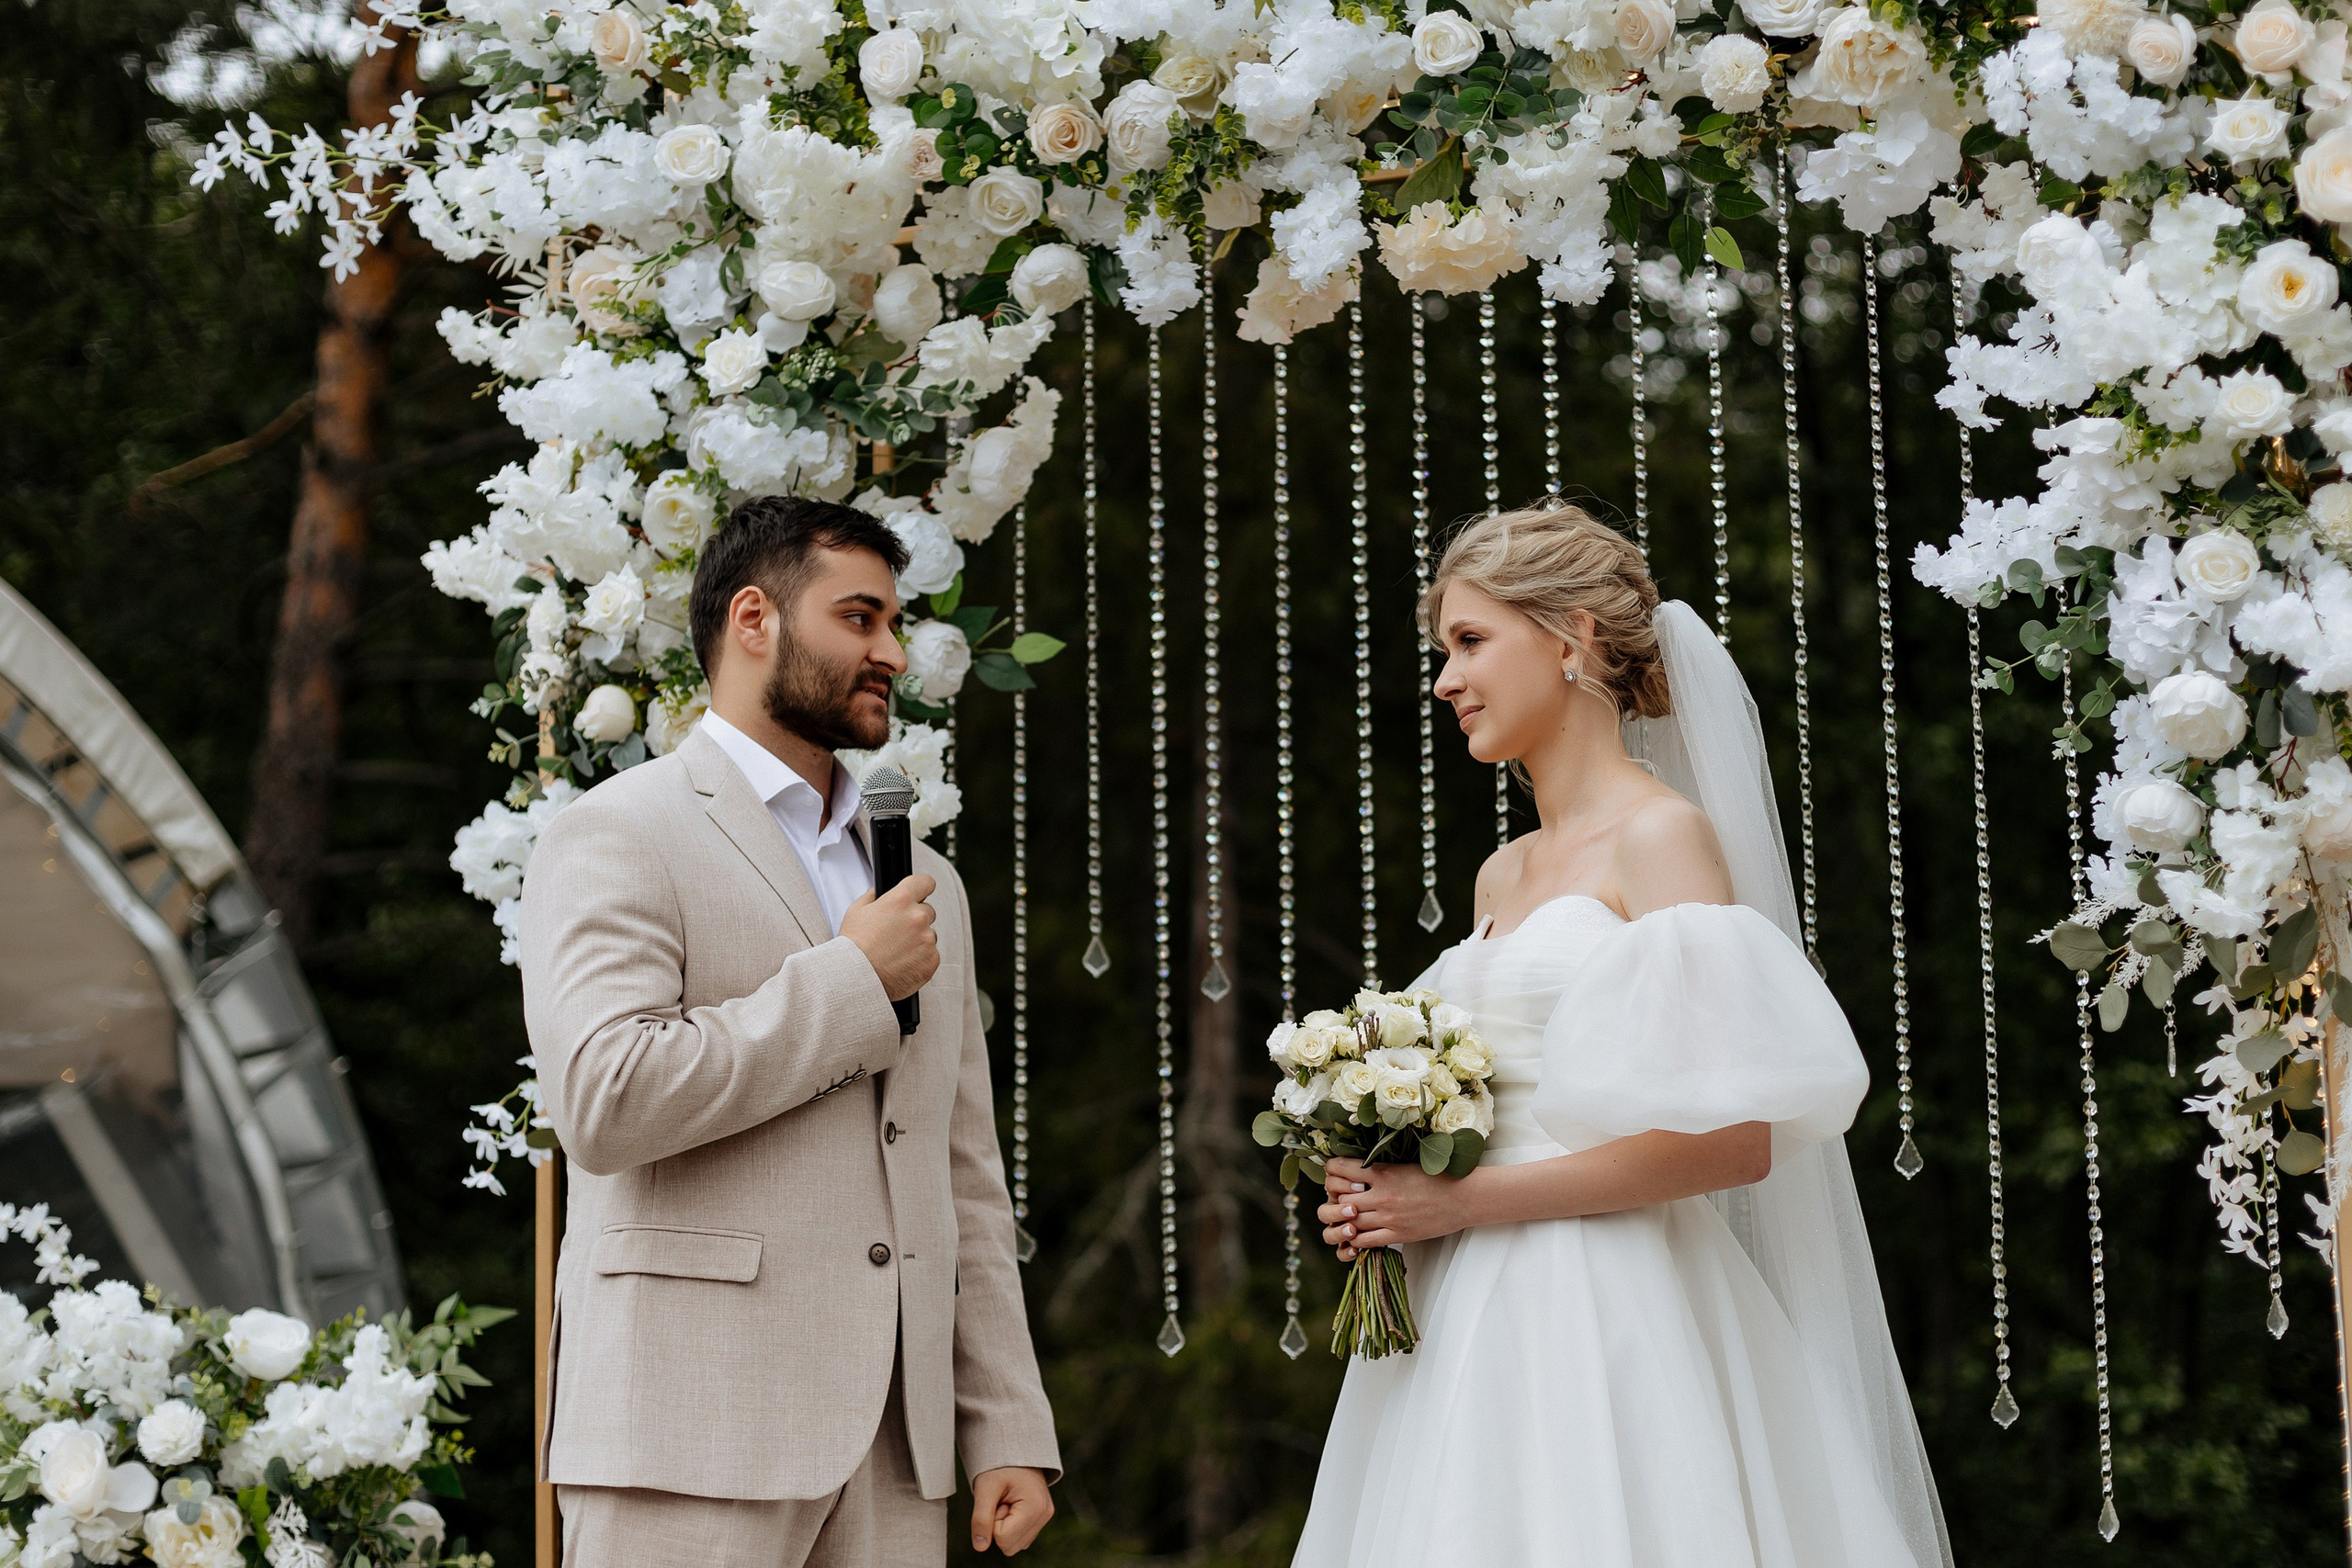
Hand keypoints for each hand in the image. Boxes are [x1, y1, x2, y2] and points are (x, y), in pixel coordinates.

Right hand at [841, 874, 938, 999]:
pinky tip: (902, 963)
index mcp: (900, 900)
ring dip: (919, 940)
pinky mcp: (932, 960)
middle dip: (915, 919)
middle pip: (928, 911)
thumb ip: (872, 897)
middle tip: (897, 933)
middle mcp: (917, 917)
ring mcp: (927, 939)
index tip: (920, 893)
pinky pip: (932, 955)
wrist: (856, 978)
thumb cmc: (853, 947)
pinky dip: (921, 959)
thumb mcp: (856, 912)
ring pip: (929, 935)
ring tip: (896, 952)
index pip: (925, 882)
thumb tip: (878, 892)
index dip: (921, 888)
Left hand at [970, 1466, 1053, 1554]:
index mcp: (1034, 1507)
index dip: (992, 1521)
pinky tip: (1012, 1506)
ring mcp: (1045, 1518)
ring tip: (1006, 1502)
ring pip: (1014, 1545)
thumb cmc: (1000, 1466)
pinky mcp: (1041, 1519)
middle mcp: (1044, 1515)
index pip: (1003, 1539)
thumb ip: (981, 1518)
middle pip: (1010, 1547)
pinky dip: (1011, 1527)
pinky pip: (1020, 1539)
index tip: (997, 1500)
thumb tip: (980, 1547)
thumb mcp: (985, 1488)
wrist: (1015, 1450)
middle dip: (998, 1526)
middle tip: (1000, 1502)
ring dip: (1004, 1527)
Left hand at [1318, 1158, 1470, 1257]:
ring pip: (1348, 1223)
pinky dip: (1354, 1240)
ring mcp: (1388, 1218)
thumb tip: (1356, 1169)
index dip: (1331, 1171)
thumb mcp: (1405, 1164)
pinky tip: (1354, 1236)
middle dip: (1332, 1198)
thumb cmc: (1438, 1177)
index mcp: (1383, 1172)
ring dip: (1341, 1221)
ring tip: (1344, 1217)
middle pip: (1338, 1199)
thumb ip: (1380, 1168)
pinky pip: (1364, 1242)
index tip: (1334, 1172)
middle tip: (1337, 1197)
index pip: (1340, 1169)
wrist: (1464, 1197)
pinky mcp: (1398, 1236)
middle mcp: (1381, 1195)